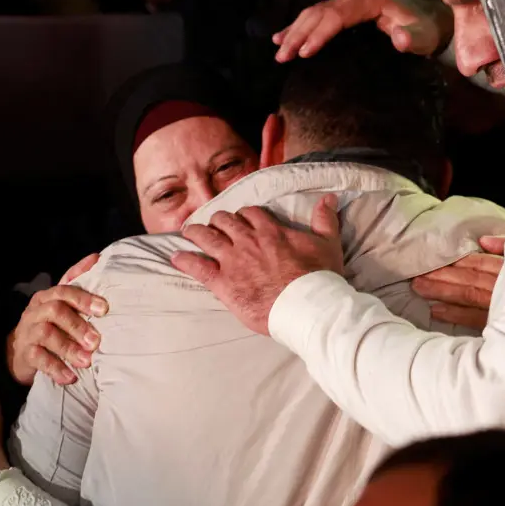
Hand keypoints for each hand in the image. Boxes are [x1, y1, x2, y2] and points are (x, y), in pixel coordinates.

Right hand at [7, 253, 105, 386]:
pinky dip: (56, 368)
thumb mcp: (62, 303)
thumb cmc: (50, 324)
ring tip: (87, 361)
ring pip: (47, 335)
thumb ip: (77, 281)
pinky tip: (70, 377)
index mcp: (48, 297)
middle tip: (96, 341)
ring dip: (69, 348)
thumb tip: (97, 257)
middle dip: (78, 325)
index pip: (64, 291)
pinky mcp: (25, 353)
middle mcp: (36, 311)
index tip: (103, 309)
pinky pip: (39, 359)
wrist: (21, 351)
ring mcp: (28, 332)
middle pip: (55, 311)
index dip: (83, 299)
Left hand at [171, 196, 342, 334]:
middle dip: (218, 221)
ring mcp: (233, 261)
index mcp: (271, 231)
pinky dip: (185, 260)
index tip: (242, 219)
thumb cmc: (319, 278)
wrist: (307, 307)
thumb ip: (325, 219)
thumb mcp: (328, 244)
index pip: (250, 213)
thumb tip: (328, 198)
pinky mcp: (223, 283)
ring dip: (196, 232)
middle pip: (224, 221)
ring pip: (206, 237)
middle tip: (214, 226)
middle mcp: (248, 241)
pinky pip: (197, 267)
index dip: (244, 215)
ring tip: (188, 232)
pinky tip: (176, 257)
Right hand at [273, 0, 451, 62]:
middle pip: (319, 14)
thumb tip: (398, 38)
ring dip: (294, 31)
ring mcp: (346, 1)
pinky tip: (281, 37)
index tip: (305, 53)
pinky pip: (315, 15)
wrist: (428, 20)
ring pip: (313, 13)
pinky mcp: (343, 9)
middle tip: (282, 57)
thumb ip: (413, 39)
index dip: (319, 34)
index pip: (337, 17)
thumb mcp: (424, 37)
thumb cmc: (426, 30)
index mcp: (369, 0)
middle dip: (299, 35)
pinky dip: (298, 26)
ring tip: (279, 52)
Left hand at [411, 236, 504, 329]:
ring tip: (418, 287)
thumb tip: (483, 241)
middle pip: (469, 278)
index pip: (481, 262)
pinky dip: (454, 314)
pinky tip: (435, 311)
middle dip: (442, 274)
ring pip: (467, 294)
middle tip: (417, 272)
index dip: (458, 260)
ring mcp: (502, 307)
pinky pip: (473, 318)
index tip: (435, 256)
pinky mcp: (499, 325)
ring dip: (441, 290)